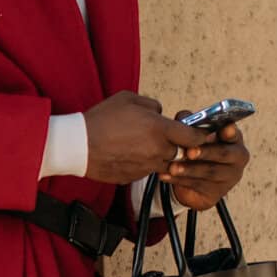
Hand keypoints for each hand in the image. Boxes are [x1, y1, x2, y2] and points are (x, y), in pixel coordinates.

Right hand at [82, 91, 210, 186]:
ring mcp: (147, 167)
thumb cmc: (101, 119)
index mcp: (159, 129)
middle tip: (156, 134)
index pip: (194, 137)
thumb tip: (160, 113)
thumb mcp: (128, 98)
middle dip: (172, 143)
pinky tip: (126, 153)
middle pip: (179, 151)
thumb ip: (152, 105)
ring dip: (157, 154)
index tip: (196, 133)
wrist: (78, 146)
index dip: (199, 135)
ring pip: (163, 162)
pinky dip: (142, 163)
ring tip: (138, 144)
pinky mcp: (135, 177)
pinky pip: (146, 170)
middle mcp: (157, 150)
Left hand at [165, 123, 249, 209]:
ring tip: (173, 167)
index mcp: (233, 139)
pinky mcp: (216, 192)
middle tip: (190, 152)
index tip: (225, 129)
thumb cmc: (197, 150)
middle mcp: (236, 158)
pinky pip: (197, 184)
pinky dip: (179, 180)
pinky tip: (167, 175)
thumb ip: (190, 123)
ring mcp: (229, 177)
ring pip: (209, 172)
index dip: (229, 132)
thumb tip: (183, 116)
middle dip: (206, 152)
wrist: (195, 179)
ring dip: (189, 169)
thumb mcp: (194, 134)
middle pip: (223, 154)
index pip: (234, 134)